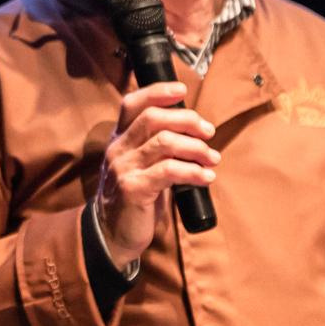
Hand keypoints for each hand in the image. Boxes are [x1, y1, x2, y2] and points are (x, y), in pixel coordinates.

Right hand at [96, 81, 218, 269]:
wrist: (111, 235)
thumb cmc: (134, 198)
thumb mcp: (140, 166)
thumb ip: (156, 146)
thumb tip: (194, 131)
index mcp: (120, 139)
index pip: (132, 104)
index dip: (157, 91)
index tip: (182, 90)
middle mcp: (118, 149)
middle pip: (153, 118)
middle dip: (187, 120)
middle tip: (209, 132)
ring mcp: (124, 168)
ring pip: (165, 142)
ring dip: (196, 148)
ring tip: (213, 158)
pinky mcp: (134, 189)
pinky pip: (169, 171)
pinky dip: (193, 171)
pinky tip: (206, 177)